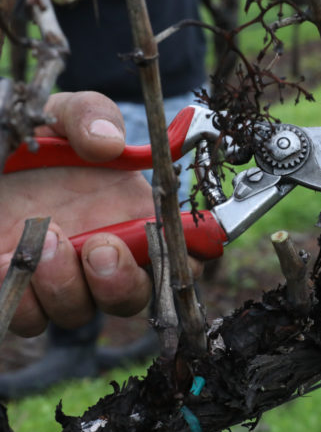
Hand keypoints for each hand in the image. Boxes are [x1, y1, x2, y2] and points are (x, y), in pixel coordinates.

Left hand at [0, 91, 196, 336]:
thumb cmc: (34, 138)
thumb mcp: (63, 113)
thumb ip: (91, 116)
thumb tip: (108, 143)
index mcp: (132, 217)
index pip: (181, 254)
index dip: (191, 256)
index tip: (177, 241)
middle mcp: (102, 256)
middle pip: (135, 297)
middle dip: (122, 281)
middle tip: (100, 247)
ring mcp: (59, 279)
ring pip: (79, 313)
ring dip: (66, 286)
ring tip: (44, 239)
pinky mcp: (17, 292)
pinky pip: (28, 318)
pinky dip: (22, 297)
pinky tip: (5, 258)